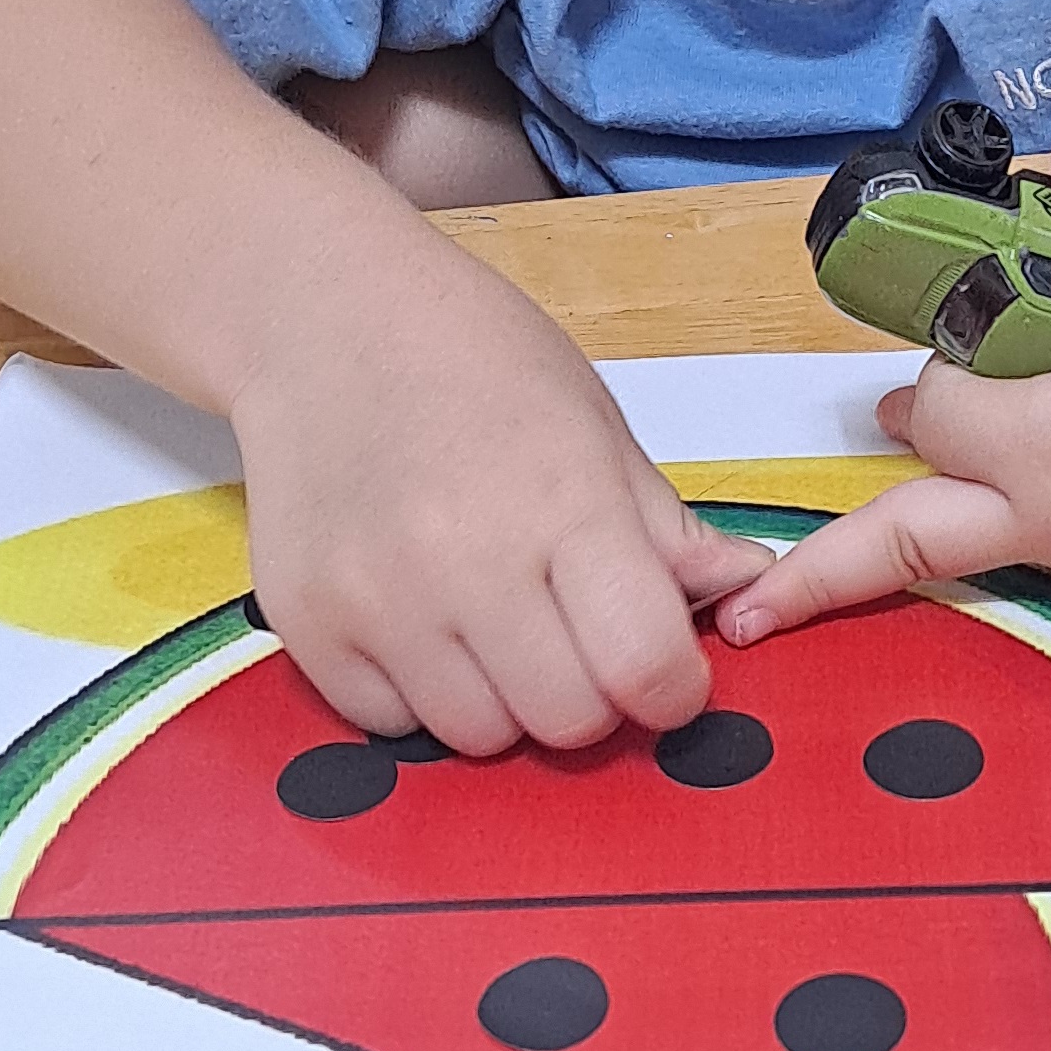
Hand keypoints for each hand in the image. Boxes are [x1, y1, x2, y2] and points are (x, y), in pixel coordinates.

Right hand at [227, 233, 768, 753]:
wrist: (319, 314)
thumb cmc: (470, 355)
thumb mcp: (592, 423)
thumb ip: (666, 528)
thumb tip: (746, 589)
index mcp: (563, 500)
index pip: (646, 667)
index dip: (673, 688)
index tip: (663, 670)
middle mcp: (464, 559)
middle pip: (567, 721)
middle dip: (590, 696)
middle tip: (570, 636)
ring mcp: (374, 598)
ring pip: (478, 737)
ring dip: (502, 701)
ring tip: (488, 619)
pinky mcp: (303, 622)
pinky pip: (387, 725)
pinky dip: (417, 695)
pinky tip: (418, 618)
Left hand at [716, 122, 1050, 638]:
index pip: (931, 406)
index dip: (922, 356)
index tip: (925, 315)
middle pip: (903, 548)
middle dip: (822, 570)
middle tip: (740, 598)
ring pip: (970, 551)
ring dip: (909, 534)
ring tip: (843, 530)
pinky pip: (1037, 547)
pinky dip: (993, 524)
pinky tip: (1013, 481)